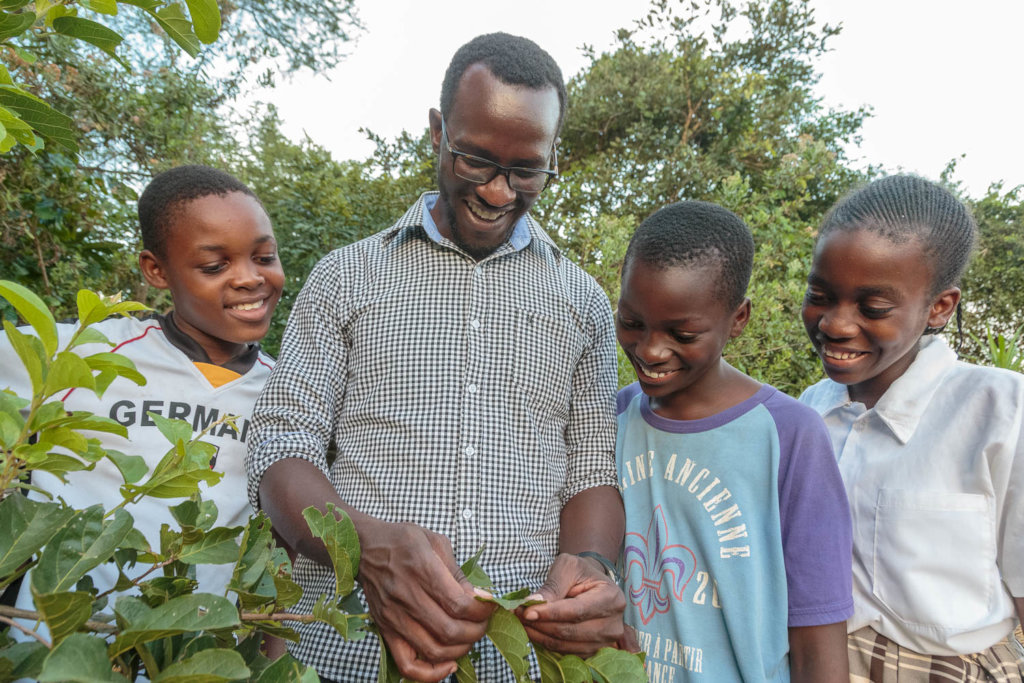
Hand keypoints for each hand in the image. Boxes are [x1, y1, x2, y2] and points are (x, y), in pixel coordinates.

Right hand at [357, 519, 493, 681]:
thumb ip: (458, 573)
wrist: (363, 547)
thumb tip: (479, 598)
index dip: (481, 611)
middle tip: (483, 623)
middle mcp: (406, 596)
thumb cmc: (402, 540)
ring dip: (460, 649)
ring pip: (434, 650)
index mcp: (422, 569)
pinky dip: (431, 673)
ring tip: (469, 637)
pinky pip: (407, 664)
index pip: (459, 604)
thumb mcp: (435, 542)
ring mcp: (394, 617)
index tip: (489, 607)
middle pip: (450, 631)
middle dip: (476, 631)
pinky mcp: (386, 630)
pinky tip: (448, 664)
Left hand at [517, 553, 625, 655]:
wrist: (591, 584)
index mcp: (611, 598)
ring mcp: (605, 642)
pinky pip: (565, 652)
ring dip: (539, 634)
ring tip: (521, 620)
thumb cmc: (580, 572)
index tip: (526, 611)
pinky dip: (545, 642)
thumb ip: (552, 585)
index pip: (576, 611)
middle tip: (517, 614)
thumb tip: (532, 603)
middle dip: (540, 624)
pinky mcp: (593, 651)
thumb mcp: (567, 567)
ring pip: (565, 644)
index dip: (550, 613)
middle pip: (570, 631)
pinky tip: (533, 629)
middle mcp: (613, 624)